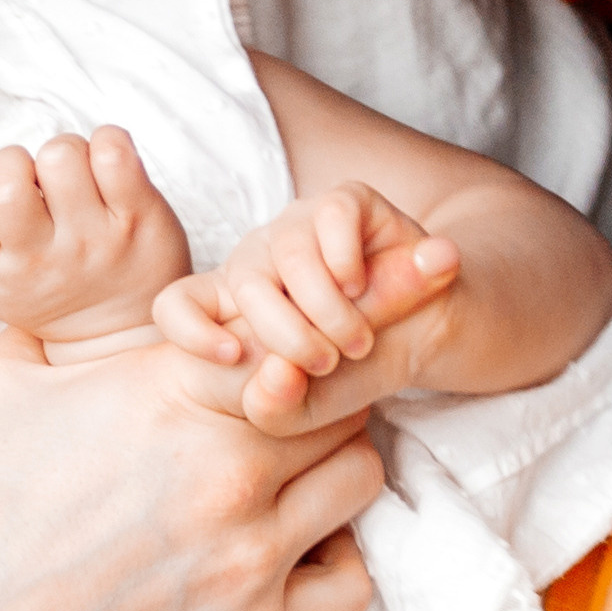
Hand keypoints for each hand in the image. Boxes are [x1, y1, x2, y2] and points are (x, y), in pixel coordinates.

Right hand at [0, 126, 191, 349]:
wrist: (124, 338)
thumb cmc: (54, 289)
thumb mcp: (1, 283)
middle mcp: (43, 255)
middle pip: (7, 180)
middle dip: (14, 160)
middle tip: (33, 180)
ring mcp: (93, 237)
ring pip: (60, 155)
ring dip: (64, 151)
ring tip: (75, 175)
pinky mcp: (137, 217)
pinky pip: (114, 152)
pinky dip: (109, 140)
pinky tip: (107, 164)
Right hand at [0, 327, 381, 610]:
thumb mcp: (0, 378)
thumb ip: (58, 316)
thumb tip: (76, 272)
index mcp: (168, 394)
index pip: (284, 326)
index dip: (290, 324)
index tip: (278, 336)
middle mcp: (224, 469)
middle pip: (339, 392)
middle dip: (318, 386)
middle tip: (289, 397)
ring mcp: (247, 553)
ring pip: (359, 473)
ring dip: (333, 461)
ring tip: (292, 466)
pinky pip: (352, 577)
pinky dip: (334, 556)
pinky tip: (291, 545)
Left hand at [154, 182, 461, 430]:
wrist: (433, 338)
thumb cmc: (359, 371)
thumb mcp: (313, 407)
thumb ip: (279, 406)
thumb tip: (276, 374)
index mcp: (235, 308)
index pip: (178, 304)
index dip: (189, 329)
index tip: (230, 358)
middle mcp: (260, 259)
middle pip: (244, 281)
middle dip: (286, 333)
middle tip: (326, 363)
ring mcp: (300, 225)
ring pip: (289, 251)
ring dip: (328, 307)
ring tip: (358, 341)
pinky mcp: (347, 202)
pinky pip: (332, 216)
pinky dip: (347, 261)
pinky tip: (362, 287)